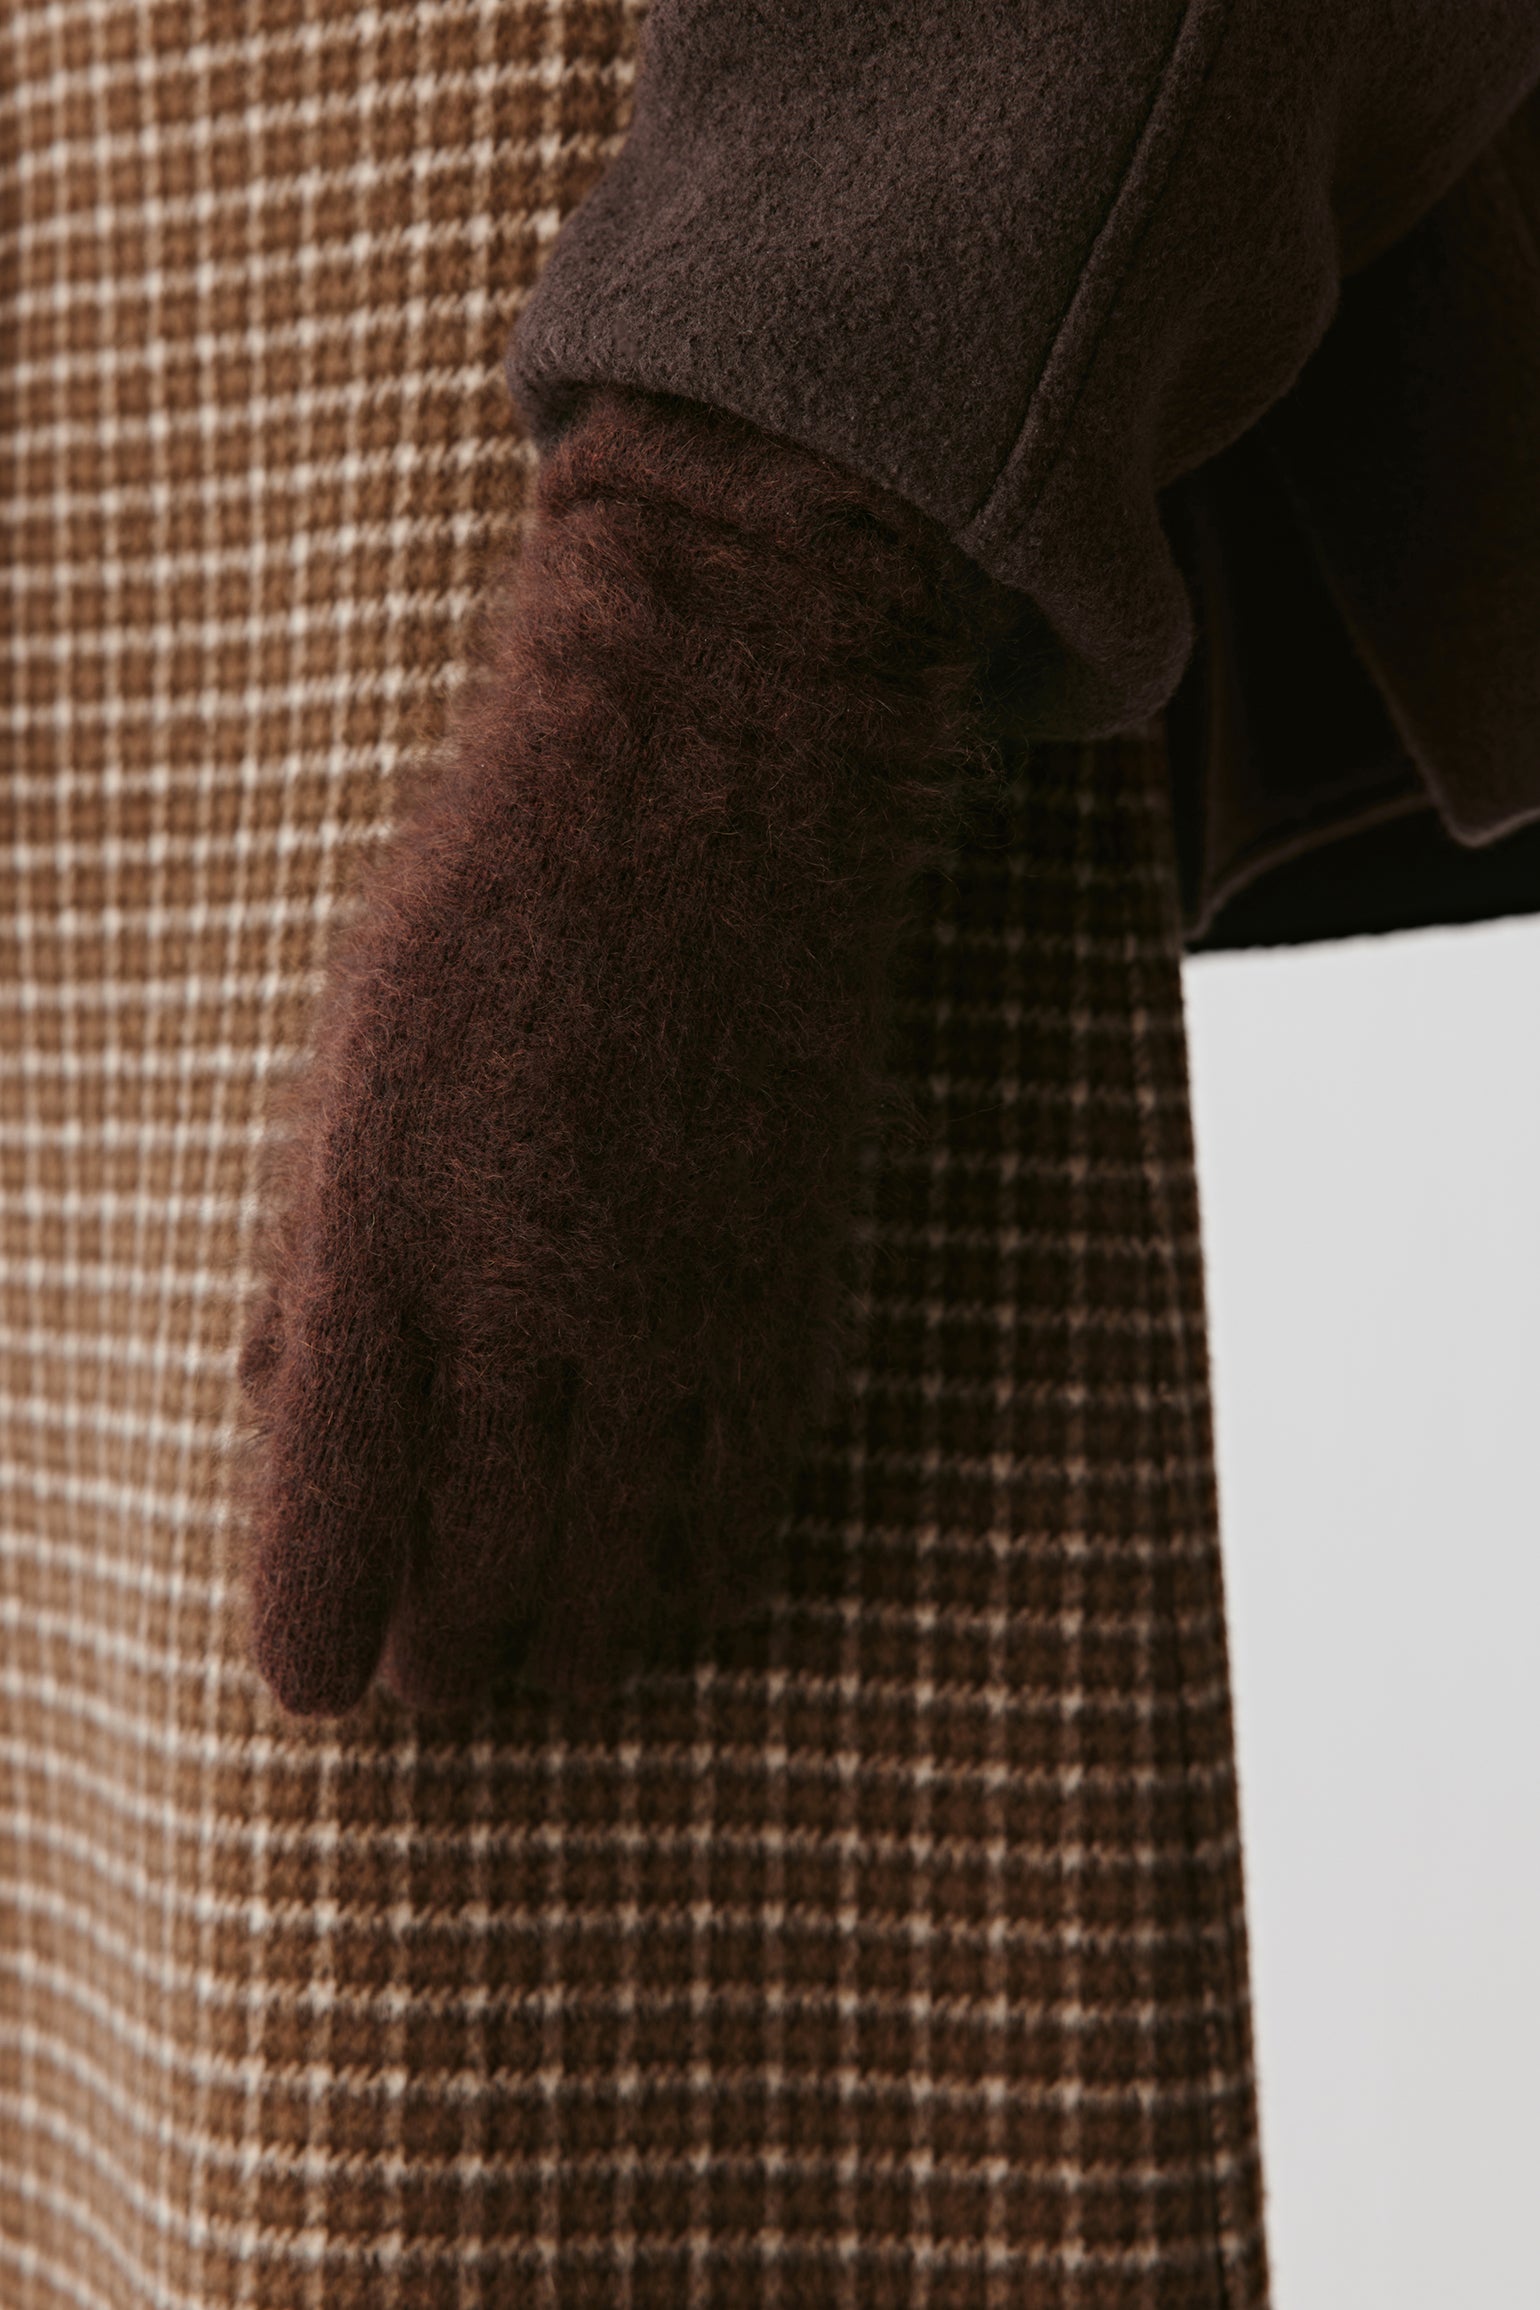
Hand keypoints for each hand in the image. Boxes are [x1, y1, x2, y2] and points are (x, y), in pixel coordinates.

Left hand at [236, 389, 1017, 1713]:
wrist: (706, 811)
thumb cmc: (488, 931)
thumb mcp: (342, 1084)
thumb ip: (313, 1271)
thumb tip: (272, 1423)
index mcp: (383, 1246)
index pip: (335, 1533)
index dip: (313, 1649)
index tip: (314, 1678)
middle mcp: (534, 1307)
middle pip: (486, 1605)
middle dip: (440, 1669)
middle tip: (423, 1652)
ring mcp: (678, 1316)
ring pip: (624, 1593)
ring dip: (564, 1644)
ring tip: (533, 1626)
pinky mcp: (790, 1305)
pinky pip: (747, 1516)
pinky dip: (690, 1578)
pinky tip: (654, 1566)